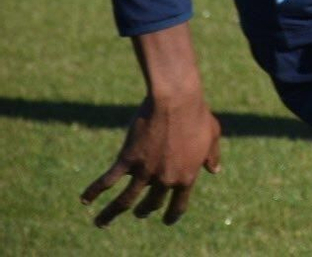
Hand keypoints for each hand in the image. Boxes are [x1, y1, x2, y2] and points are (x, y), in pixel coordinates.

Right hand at [81, 93, 221, 226]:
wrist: (176, 99)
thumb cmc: (197, 114)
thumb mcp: (212, 135)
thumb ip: (212, 155)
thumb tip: (214, 170)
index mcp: (187, 176)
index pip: (178, 205)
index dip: (172, 215)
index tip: (167, 221)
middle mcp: (165, 179)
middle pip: (151, 204)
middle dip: (144, 211)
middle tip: (139, 213)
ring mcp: (146, 171)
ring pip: (124, 201)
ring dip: (111, 214)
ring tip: (101, 223)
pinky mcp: (128, 159)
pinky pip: (107, 181)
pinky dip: (94, 192)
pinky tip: (85, 199)